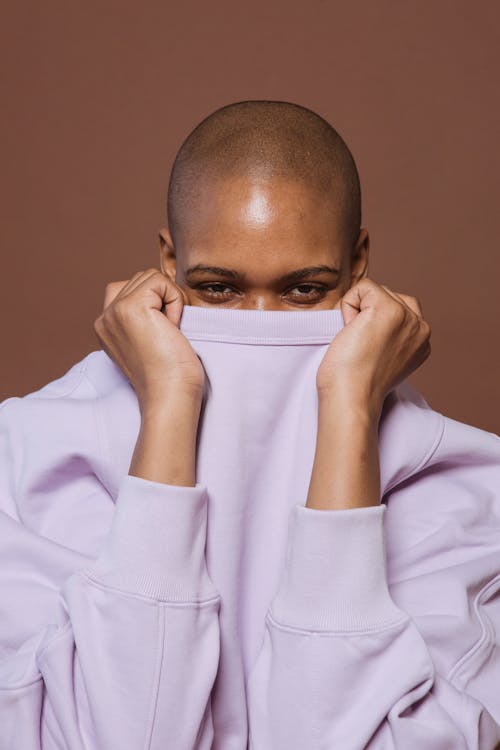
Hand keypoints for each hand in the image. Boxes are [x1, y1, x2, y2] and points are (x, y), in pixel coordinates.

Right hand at [93, 268, 204, 405]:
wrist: (170, 395)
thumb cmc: (170, 375)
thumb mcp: (147, 341)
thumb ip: (141, 317)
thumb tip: (159, 291)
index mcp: (106, 327)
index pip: (128, 288)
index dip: (154, 301)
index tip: (161, 334)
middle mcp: (104, 318)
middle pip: (140, 279)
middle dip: (162, 299)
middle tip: (167, 332)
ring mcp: (114, 312)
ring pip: (150, 277)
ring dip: (170, 299)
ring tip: (169, 330)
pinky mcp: (130, 307)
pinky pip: (161, 282)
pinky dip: (175, 300)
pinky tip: (172, 327)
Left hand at [316, 277, 430, 414]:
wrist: (351, 398)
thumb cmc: (355, 383)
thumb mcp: (383, 356)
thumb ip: (389, 335)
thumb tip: (369, 316)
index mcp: (422, 340)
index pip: (399, 307)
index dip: (374, 323)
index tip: (370, 352)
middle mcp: (421, 327)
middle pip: (388, 294)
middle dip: (367, 314)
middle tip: (362, 346)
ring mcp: (407, 317)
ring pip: (375, 290)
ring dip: (357, 311)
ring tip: (357, 340)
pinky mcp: (388, 309)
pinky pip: (362, 287)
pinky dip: (348, 306)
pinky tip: (351, 332)